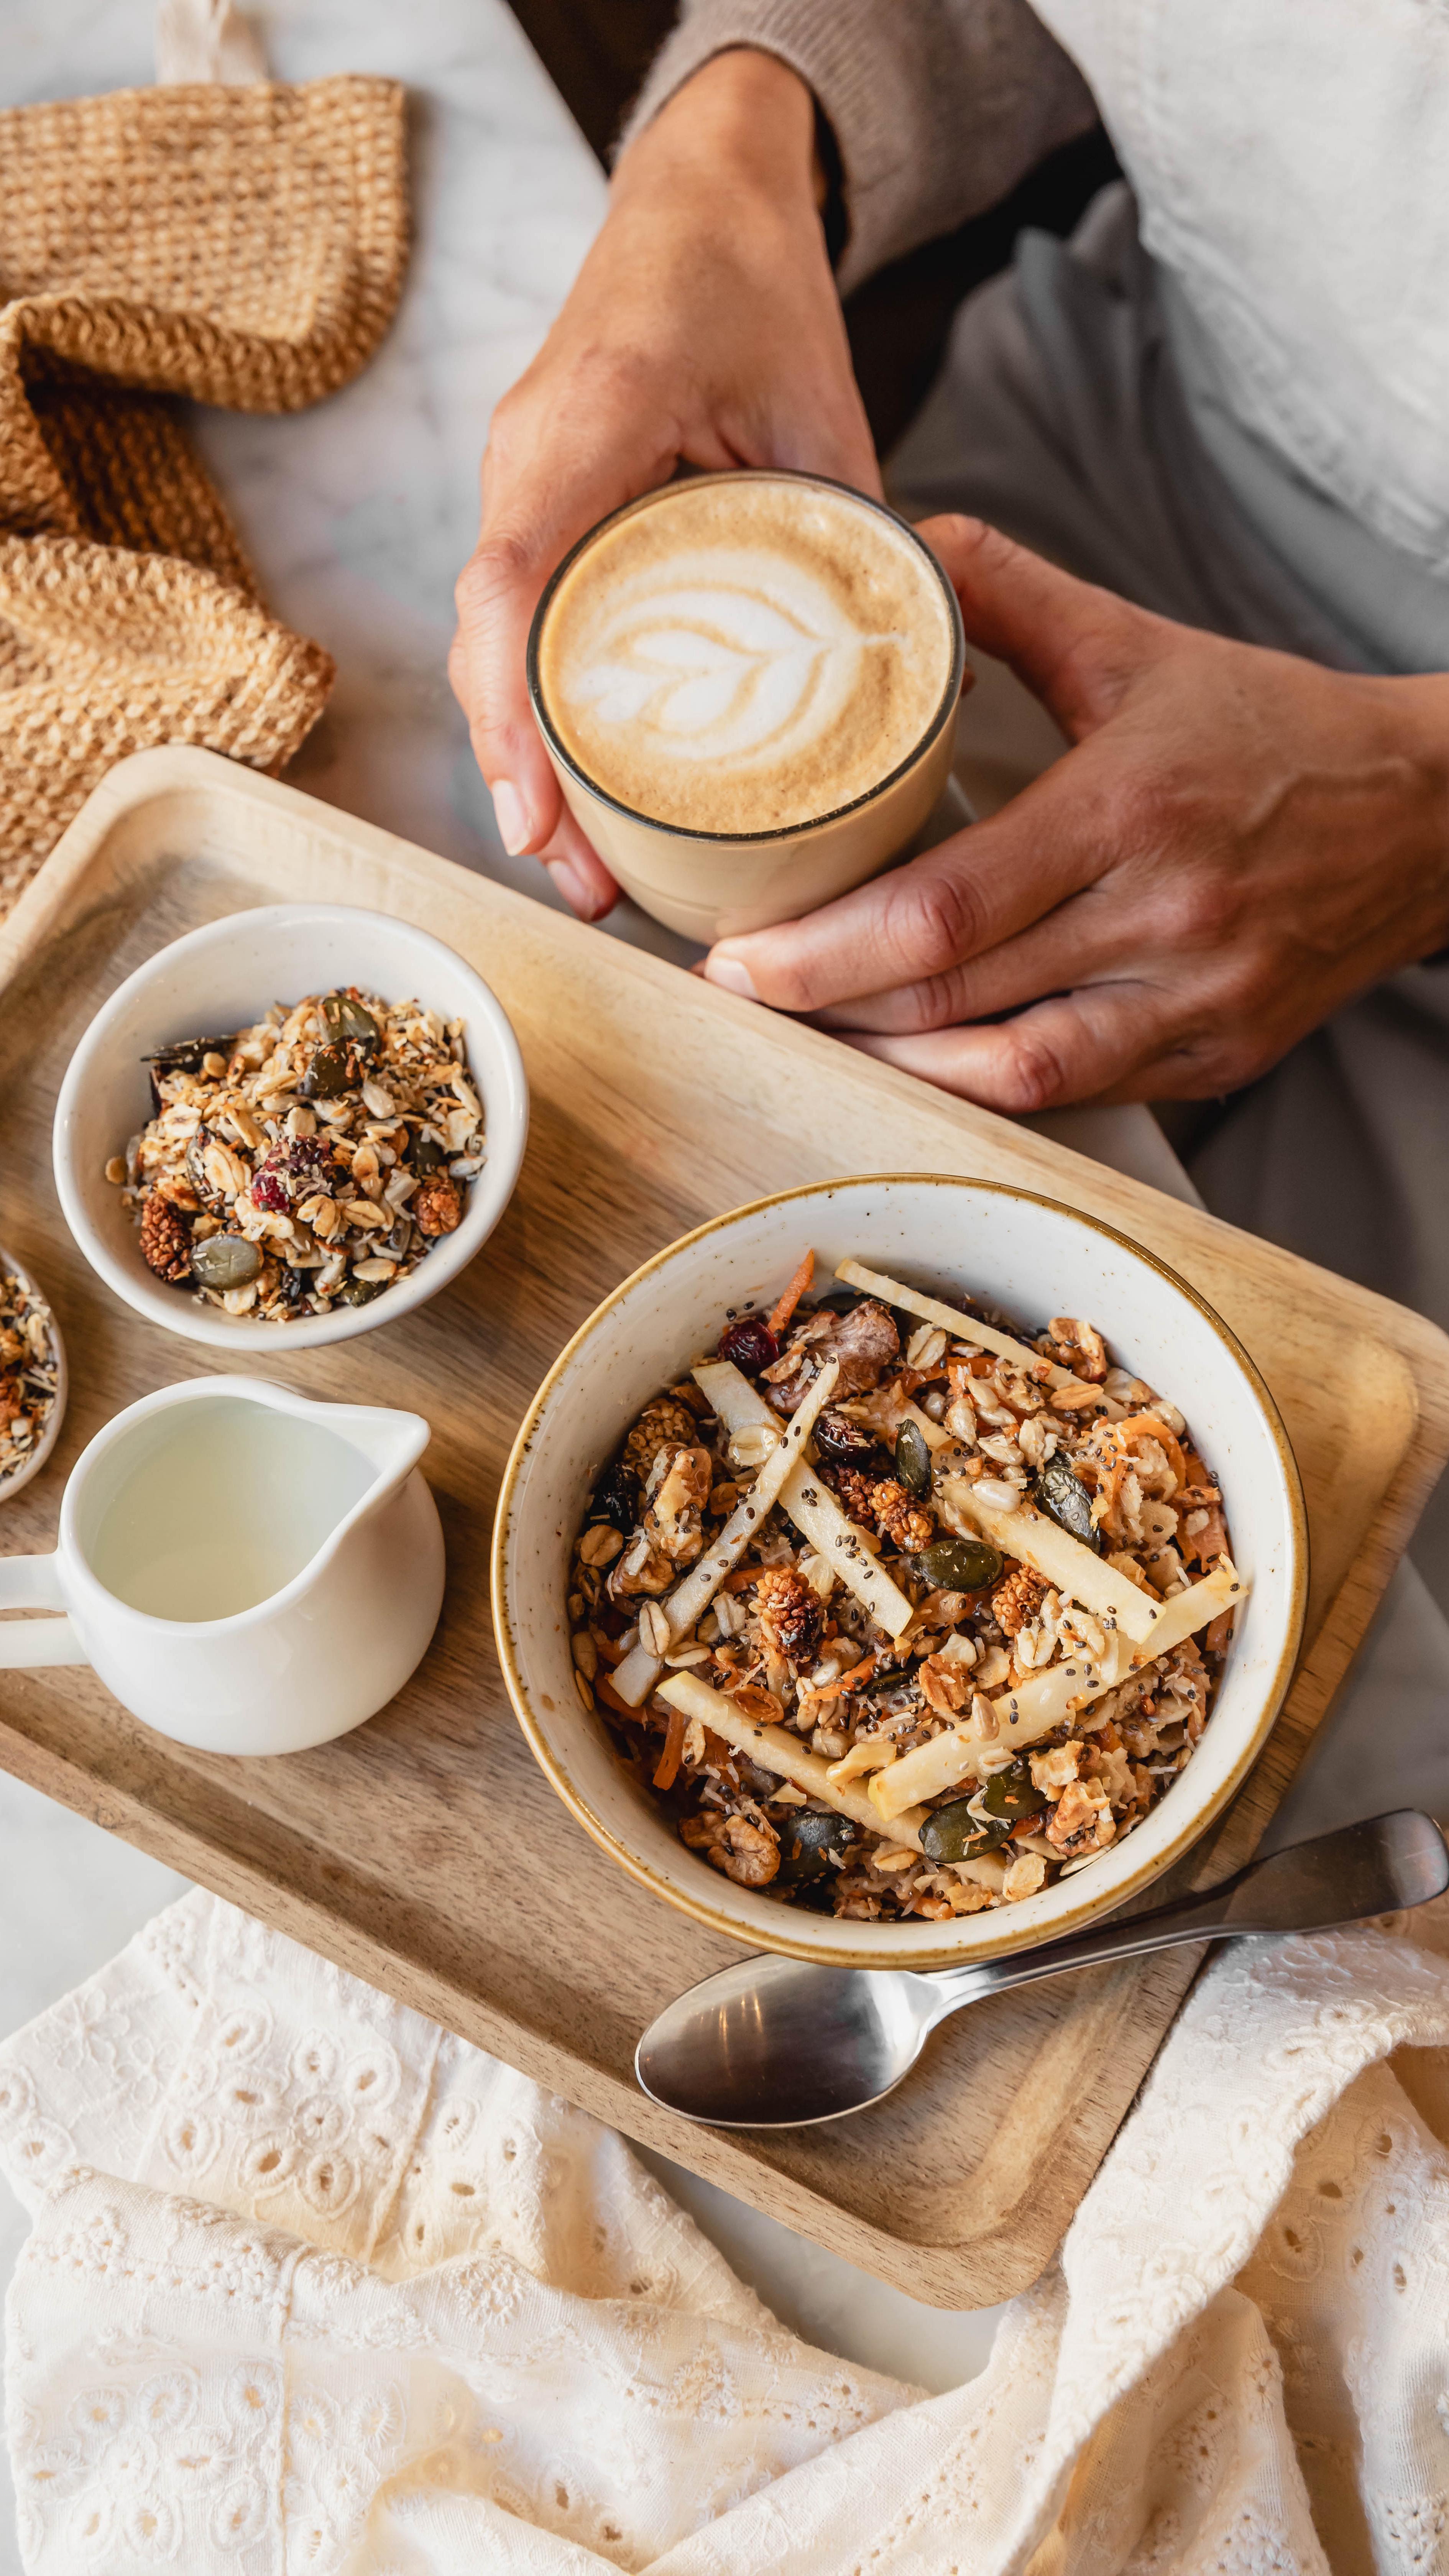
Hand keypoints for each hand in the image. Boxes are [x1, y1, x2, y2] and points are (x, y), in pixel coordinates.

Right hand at [450, 47, 877, 919]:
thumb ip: (857, 535)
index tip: (540, 816)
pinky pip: (523, 623)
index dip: (515, 714)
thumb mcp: (824, 408)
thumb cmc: (754, 286)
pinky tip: (584, 791)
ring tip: (583, 869)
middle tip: (583, 885)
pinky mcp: (539, 506)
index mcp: (590, 422)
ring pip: (497, 646)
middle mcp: (529, 457)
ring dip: (527, 760)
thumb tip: (920, 676)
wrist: (699, 197)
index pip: (513, 586)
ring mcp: (521, 482)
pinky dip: (542, 711)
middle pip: (491, 642)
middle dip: (523, 776)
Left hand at [702, 517, 1448, 1104]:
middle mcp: (1163, 918)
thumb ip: (1012, 593)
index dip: (827, 949)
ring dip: (897, 1068)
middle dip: (829, 1008)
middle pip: (957, 996)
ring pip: (1010, 1071)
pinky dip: (987, 1091)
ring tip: (817, 1038)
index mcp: (1130, 808)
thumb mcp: (1140, 646)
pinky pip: (1077, 1096)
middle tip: (743, 995)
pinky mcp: (1215, 1056)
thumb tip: (903, 544)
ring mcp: (1193, 1002)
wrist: (1424, 813)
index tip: (742, 956)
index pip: (946, 906)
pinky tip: (922, 1067)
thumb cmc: (1273, 731)